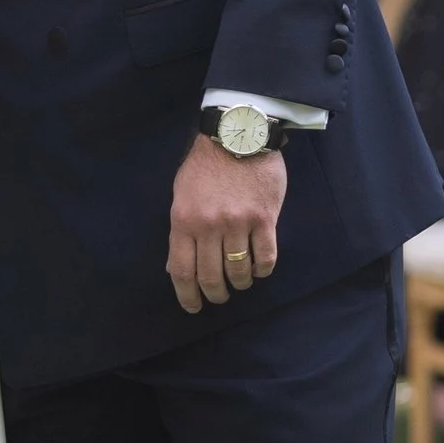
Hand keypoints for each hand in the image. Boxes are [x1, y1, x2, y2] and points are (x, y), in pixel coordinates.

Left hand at [167, 131, 284, 312]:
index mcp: (184, 220)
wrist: (239, 135)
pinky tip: (259, 270)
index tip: (193, 307)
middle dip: (215, 294)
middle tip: (219, 297)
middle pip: (211, 276)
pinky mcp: (264, 219)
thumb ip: (181, 229)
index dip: (187, 295)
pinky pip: (265, 257)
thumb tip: (178, 265)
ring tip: (241, 282)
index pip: (182, 270)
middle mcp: (209, 226)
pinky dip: (262, 270)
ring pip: (239, 271)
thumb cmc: (206, 165)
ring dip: (240, 283)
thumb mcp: (182, 194)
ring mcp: (238, 223)